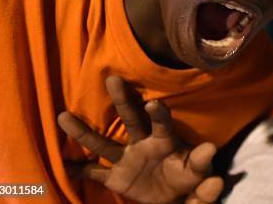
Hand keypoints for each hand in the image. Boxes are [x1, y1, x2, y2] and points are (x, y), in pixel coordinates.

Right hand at [57, 75, 222, 203]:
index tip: (152, 104)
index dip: (159, 114)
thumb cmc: (188, 178)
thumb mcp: (197, 175)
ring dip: (84, 131)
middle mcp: (143, 143)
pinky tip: (60, 162)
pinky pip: (94, 173)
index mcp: (166, 140)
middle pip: (132, 120)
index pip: (163, 123)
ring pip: (103, 143)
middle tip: (114, 80)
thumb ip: (201, 166)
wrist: (173, 195)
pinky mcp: (115, 177)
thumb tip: (212, 155)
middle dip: (123, 100)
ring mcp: (126, 158)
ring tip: (64, 116)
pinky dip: (78, 170)